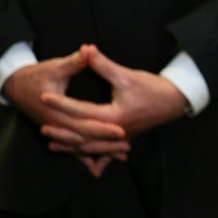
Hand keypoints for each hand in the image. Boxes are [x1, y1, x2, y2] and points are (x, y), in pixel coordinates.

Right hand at [2, 48, 128, 176]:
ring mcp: (55, 130)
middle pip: (84, 140)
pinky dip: (86, 155)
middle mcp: (55, 125)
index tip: (121, 131)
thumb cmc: (36, 75)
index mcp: (56, 113)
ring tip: (123, 155)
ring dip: (100, 152)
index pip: (83, 124)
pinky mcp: (56, 130)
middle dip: (106, 145)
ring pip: (79, 147)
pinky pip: (72, 146)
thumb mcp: (56, 67)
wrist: (14, 85)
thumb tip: (88, 50)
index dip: (102, 128)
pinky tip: (100, 165)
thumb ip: (75, 62)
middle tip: (127, 147)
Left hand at [39, 44, 185, 153]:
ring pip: (91, 147)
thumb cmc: (152, 87)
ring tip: (52, 143)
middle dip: (61, 130)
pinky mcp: (125, 139)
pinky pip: (106, 154)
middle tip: (42, 126)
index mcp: (114, 116)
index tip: (44, 97)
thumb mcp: (126, 75)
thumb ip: (103, 65)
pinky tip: (89, 168)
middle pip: (82, 135)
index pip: (80, 111)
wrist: (175, 99)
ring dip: (70, 146)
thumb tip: (87, 49)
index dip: (61, 103)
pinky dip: (95, 159)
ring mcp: (121, 139)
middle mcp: (115, 131)